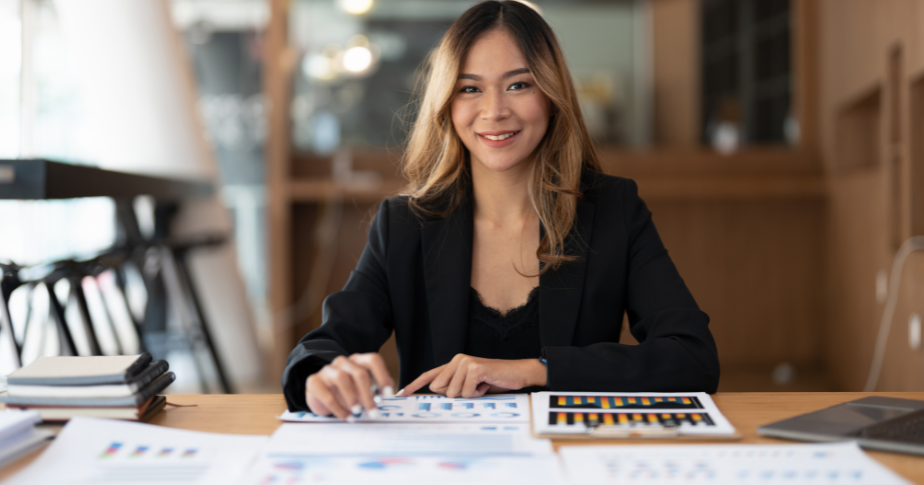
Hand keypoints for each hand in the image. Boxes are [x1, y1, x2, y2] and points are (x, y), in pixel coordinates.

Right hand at [305, 353, 393, 419]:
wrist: (319, 396)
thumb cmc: (346, 393)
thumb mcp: (362, 391)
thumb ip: (375, 391)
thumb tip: (390, 398)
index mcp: (358, 361)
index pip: (373, 360)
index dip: (382, 376)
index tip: (387, 394)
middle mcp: (343, 362)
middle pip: (359, 373)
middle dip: (368, 395)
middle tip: (373, 412)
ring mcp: (327, 370)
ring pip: (342, 379)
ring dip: (352, 398)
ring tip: (357, 412)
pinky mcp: (313, 381)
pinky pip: (327, 394)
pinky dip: (338, 408)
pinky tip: (346, 417)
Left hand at [398, 354, 546, 397]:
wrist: (517, 373)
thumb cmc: (494, 381)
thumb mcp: (471, 386)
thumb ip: (454, 388)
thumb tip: (438, 394)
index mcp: (454, 364)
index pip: (430, 375)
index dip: (414, 384)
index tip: (401, 394)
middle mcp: (457, 360)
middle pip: (440, 390)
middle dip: (457, 395)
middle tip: (474, 388)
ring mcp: (465, 362)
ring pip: (454, 394)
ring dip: (470, 395)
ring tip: (483, 385)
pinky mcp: (474, 368)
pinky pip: (467, 393)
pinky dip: (478, 394)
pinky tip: (487, 384)